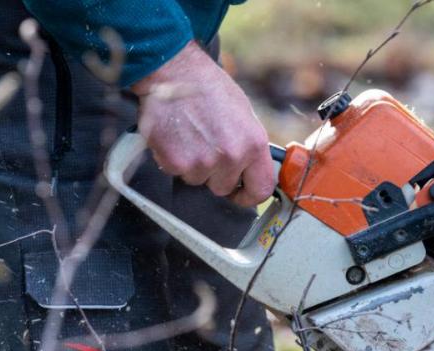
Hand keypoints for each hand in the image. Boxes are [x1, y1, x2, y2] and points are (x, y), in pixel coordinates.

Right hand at [133, 43, 273, 206]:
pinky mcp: (176, 162)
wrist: (174, 71)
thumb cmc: (208, 88)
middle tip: (205, 146)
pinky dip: (173, 159)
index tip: (240, 193)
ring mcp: (203, 162)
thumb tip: (250, 171)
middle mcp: (231, 157)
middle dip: (214, 173)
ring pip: (198, 180)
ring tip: (190, 135)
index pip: (260, 190)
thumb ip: (249, 147)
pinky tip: (175, 136)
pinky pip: (177, 172)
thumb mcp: (244, 115)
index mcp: (254, 144)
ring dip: (193, 165)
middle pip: (223, 187)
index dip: (249, 195)